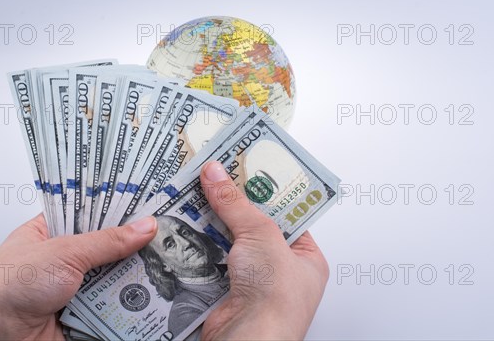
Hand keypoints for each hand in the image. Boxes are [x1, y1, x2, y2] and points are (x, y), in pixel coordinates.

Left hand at [0, 214, 156, 340]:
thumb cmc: (7, 285)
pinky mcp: (82, 314)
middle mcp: (66, 259)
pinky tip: (149, 298)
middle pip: (109, 247)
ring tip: (166, 266)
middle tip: (167, 237)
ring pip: (114, 278)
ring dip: (134, 277)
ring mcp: (75, 288)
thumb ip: (107, 241)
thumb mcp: (64, 252)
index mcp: (54, 231)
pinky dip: (128, 305)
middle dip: (135, 246)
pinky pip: (112, 307)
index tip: (152, 205)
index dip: (122, 209)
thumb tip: (144, 226)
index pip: (94, 212)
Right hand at [199, 161, 329, 340]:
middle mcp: (281, 271)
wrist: (248, 340)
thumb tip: (217, 175)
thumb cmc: (275, 298)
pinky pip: (210, 261)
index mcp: (305, 257)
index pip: (285, 215)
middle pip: (253, 227)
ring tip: (196, 195)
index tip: (245, 170)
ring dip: (212, 225)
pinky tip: (187, 227)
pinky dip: (198, 247)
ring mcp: (252, 283)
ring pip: (228, 244)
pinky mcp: (225, 292)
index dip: (265, 191)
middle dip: (233, 206)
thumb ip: (236, 203)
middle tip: (215, 178)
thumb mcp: (261, 235)